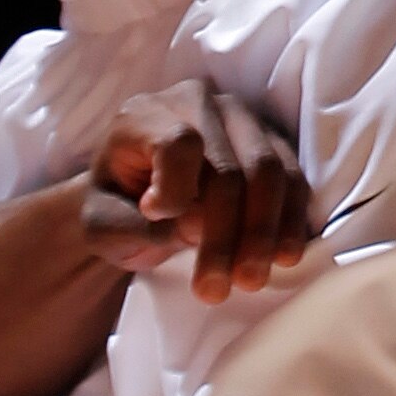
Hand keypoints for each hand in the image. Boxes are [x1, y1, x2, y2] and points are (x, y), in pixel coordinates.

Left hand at [85, 85, 312, 305]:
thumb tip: (193, 224)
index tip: (156, 219)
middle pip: (229, 167)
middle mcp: (198, 105)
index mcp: (145, 115)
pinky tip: (281, 258)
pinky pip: (294, 179)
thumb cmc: (116, 207)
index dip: (175, 188)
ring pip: (270, 172)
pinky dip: (292, 222)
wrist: (137, 198)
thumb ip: (136, 224)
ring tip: (249, 280)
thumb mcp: (100, 223)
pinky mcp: (272, 142)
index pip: (178, 142)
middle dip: (226, 235)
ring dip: (263, 234)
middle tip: (216, 290)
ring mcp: (241, 119)